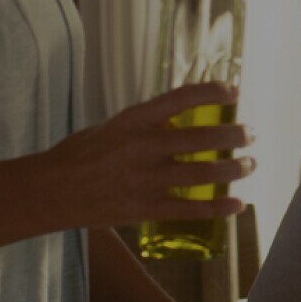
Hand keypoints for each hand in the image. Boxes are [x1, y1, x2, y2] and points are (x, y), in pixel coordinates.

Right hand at [27, 83, 251, 230]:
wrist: (50, 191)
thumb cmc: (77, 155)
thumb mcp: (109, 127)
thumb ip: (143, 126)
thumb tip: (178, 125)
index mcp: (131, 120)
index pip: (181, 98)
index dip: (212, 93)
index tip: (234, 92)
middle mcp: (141, 147)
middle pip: (201, 139)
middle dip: (233, 136)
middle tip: (250, 134)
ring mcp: (143, 179)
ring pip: (201, 174)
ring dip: (232, 169)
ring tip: (249, 165)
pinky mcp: (143, 208)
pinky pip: (189, 209)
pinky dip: (217, 208)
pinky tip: (237, 205)